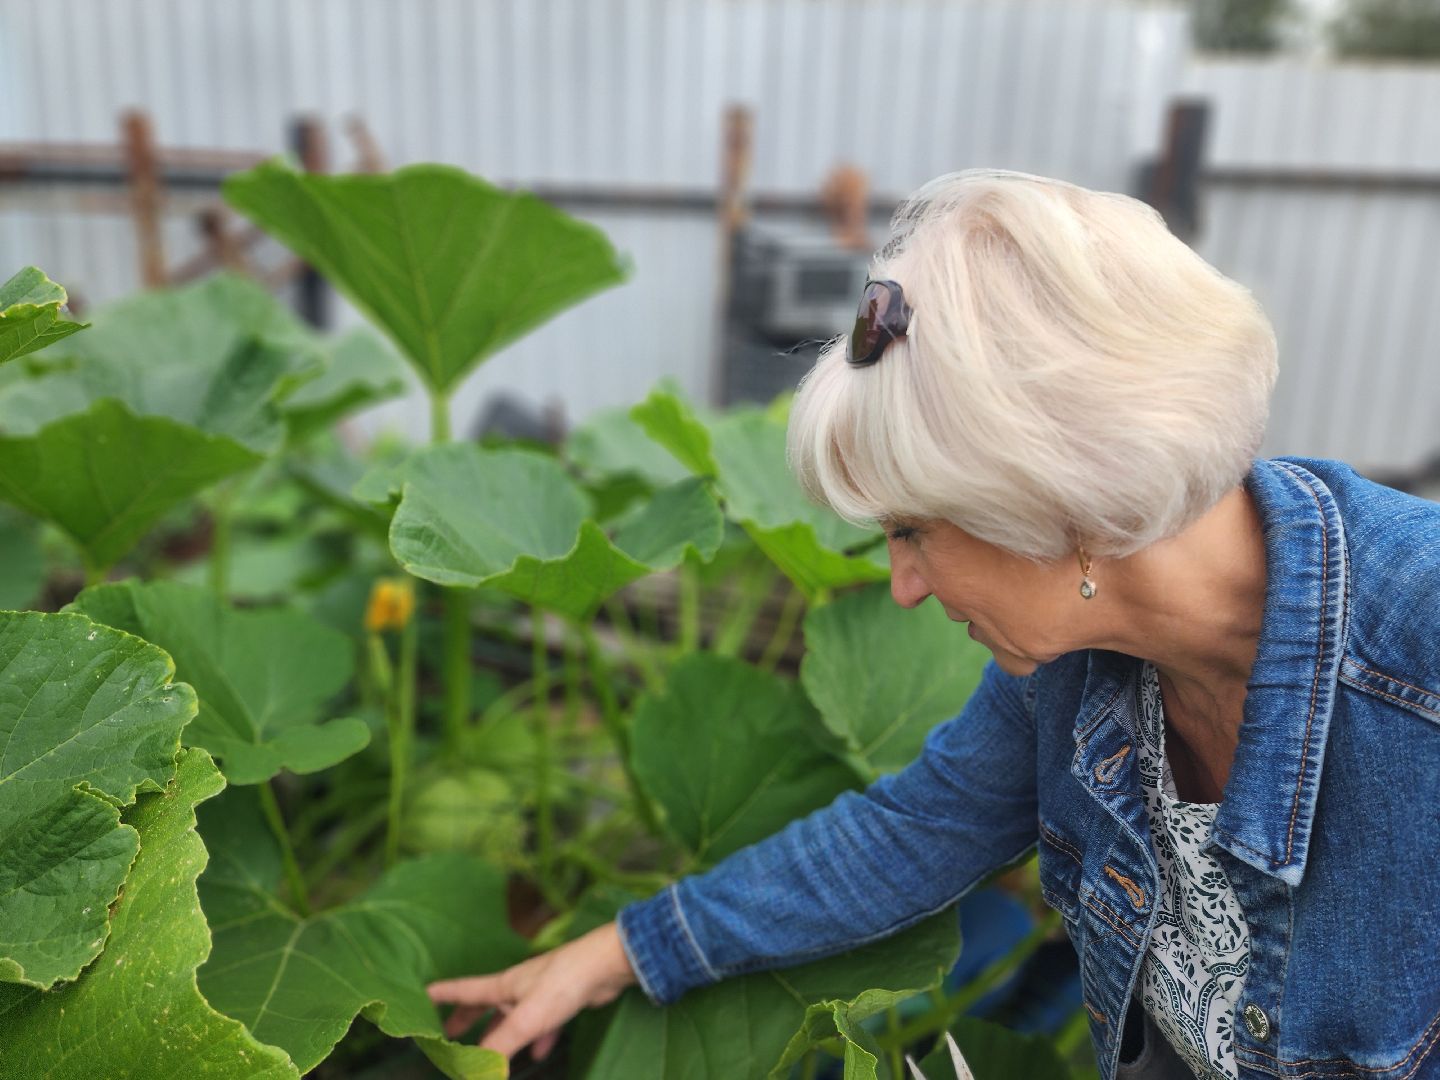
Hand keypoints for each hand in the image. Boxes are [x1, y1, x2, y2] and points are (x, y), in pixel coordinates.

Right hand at [426, 919, 637, 1060]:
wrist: (606, 964)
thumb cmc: (563, 983)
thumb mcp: (526, 1019)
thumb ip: (501, 1047)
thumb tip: (477, 1072)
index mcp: (503, 985)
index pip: (464, 990)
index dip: (442, 995)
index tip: (421, 996)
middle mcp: (518, 986)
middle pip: (485, 1003)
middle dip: (467, 1019)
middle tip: (451, 1033)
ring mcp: (541, 992)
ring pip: (513, 1016)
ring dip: (501, 1033)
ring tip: (491, 1051)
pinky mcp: (563, 1001)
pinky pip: (543, 1024)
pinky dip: (537, 1039)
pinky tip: (539, 1053)